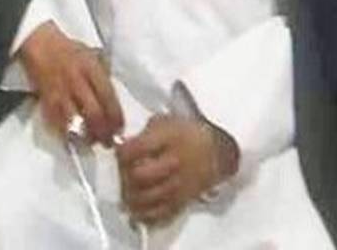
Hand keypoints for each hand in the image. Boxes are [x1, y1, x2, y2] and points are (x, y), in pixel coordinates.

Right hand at [17, 21, 123, 145]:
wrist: (40, 44)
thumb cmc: (69, 50)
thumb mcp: (92, 55)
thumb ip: (103, 75)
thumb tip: (114, 100)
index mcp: (91, 68)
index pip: (108, 97)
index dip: (116, 116)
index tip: (120, 128)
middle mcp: (77, 82)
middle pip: (94, 114)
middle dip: (103, 132)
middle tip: (108, 142)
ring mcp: (60, 93)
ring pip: (75, 122)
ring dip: (86, 137)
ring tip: (92, 142)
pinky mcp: (46, 101)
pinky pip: (57, 123)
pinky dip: (66, 134)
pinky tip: (73, 139)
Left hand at [116, 114, 236, 226]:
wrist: (216, 151)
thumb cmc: (188, 134)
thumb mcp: (164, 121)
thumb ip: (142, 133)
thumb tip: (121, 144)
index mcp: (167, 140)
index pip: (135, 150)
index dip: (122, 152)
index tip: (120, 152)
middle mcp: (173, 163)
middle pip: (138, 176)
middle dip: (124, 175)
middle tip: (123, 173)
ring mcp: (177, 184)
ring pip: (146, 199)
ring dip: (131, 197)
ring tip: (127, 192)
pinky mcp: (181, 201)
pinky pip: (159, 214)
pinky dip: (145, 214)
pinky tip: (138, 209)